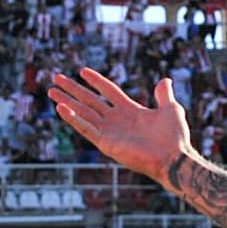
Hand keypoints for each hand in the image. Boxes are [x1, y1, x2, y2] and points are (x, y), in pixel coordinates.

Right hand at [48, 69, 194, 182]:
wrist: (173, 157)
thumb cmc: (175, 137)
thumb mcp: (171, 109)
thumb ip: (164, 95)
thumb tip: (165, 80)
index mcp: (130, 110)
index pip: (108, 91)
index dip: (96, 81)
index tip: (82, 70)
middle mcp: (117, 120)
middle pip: (90, 101)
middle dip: (73, 90)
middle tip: (56, 78)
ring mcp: (110, 131)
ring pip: (83, 113)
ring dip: (67, 102)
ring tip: (51, 91)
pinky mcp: (106, 143)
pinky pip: (86, 129)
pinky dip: (74, 119)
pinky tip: (61, 108)